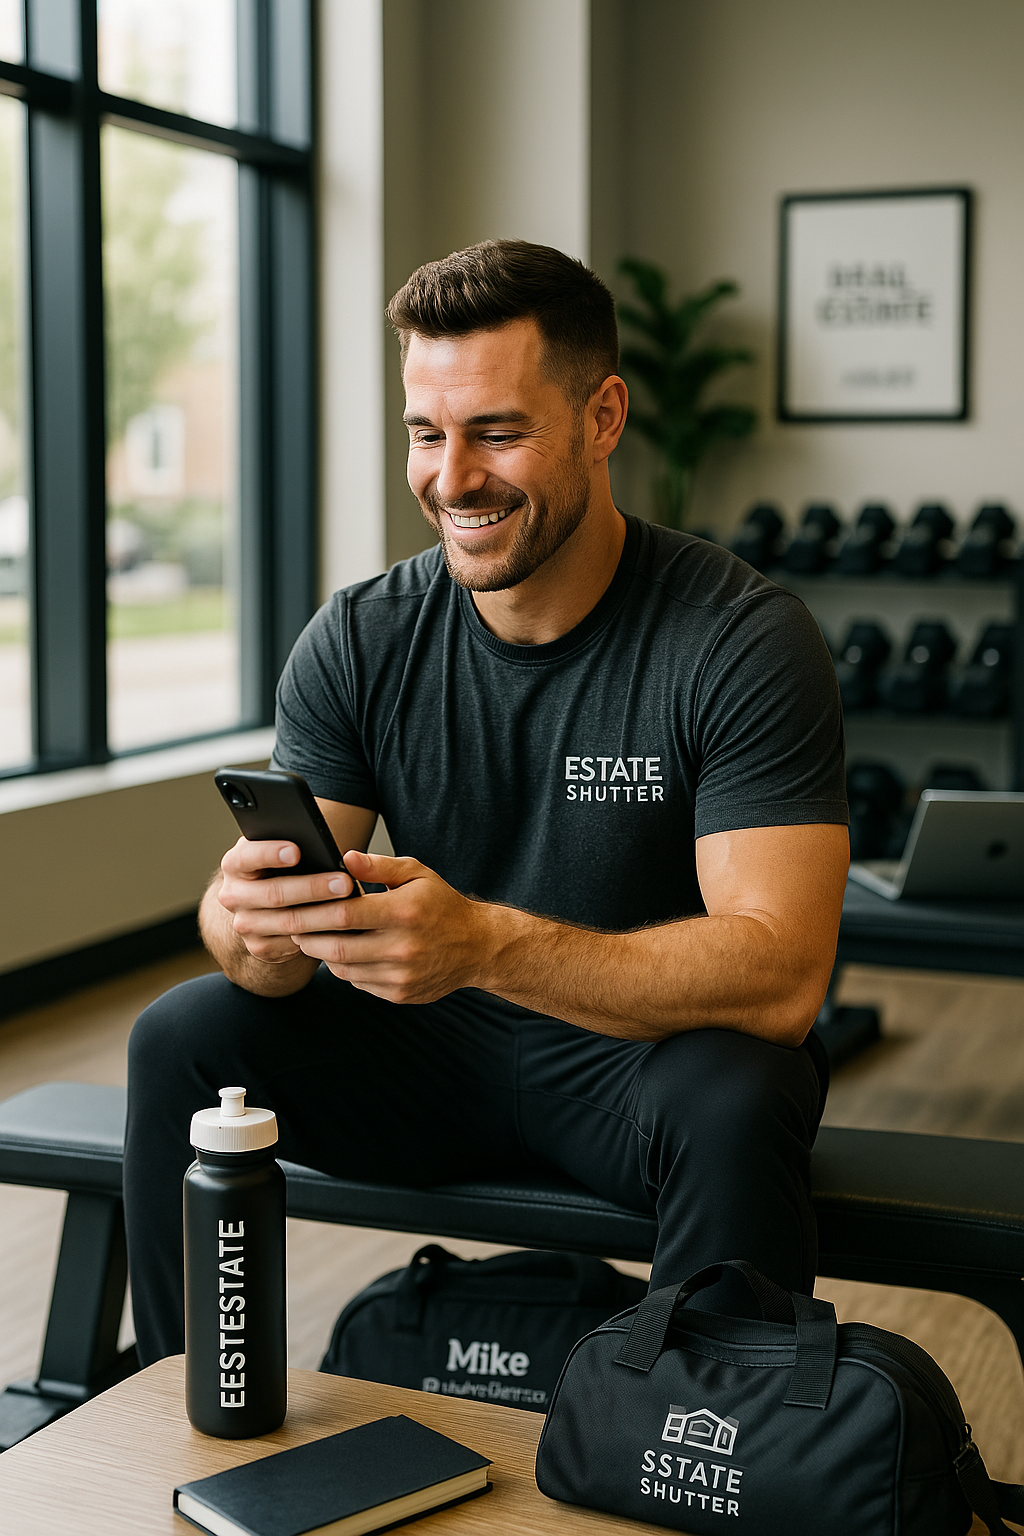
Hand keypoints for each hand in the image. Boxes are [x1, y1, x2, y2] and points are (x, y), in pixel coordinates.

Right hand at [216, 836, 360, 964]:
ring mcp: (245, 924)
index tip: (297, 851)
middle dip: (312, 888)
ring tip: (350, 904)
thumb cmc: (282, 866)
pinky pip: (293, 944)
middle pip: (273, 894)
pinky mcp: (260, 947)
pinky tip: (343, 928)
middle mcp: (233, 896)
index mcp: (235, 864)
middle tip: (344, 882)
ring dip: (323, 915)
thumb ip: (292, 844)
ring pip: (288, 922)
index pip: (247, 857)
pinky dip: (320, 936)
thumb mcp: (280, 849)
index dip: (270, 854)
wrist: (265, 904)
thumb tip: (322, 846)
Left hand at [289, 849, 493, 1003]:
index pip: (345, 914)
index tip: (295, 906)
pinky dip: (344, 969)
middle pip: (338, 948)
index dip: (314, 911)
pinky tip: (342, 954)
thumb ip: (379, 865)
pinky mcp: (400, 994)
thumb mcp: (417, 874)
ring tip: (312, 938)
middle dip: (308, 937)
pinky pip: (359, 983)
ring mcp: (401, 975)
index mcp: (404, 912)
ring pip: (344, 969)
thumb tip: (344, 857)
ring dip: (323, 955)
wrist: (478, 946)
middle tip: (292, 925)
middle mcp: (403, 947)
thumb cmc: (442, 905)